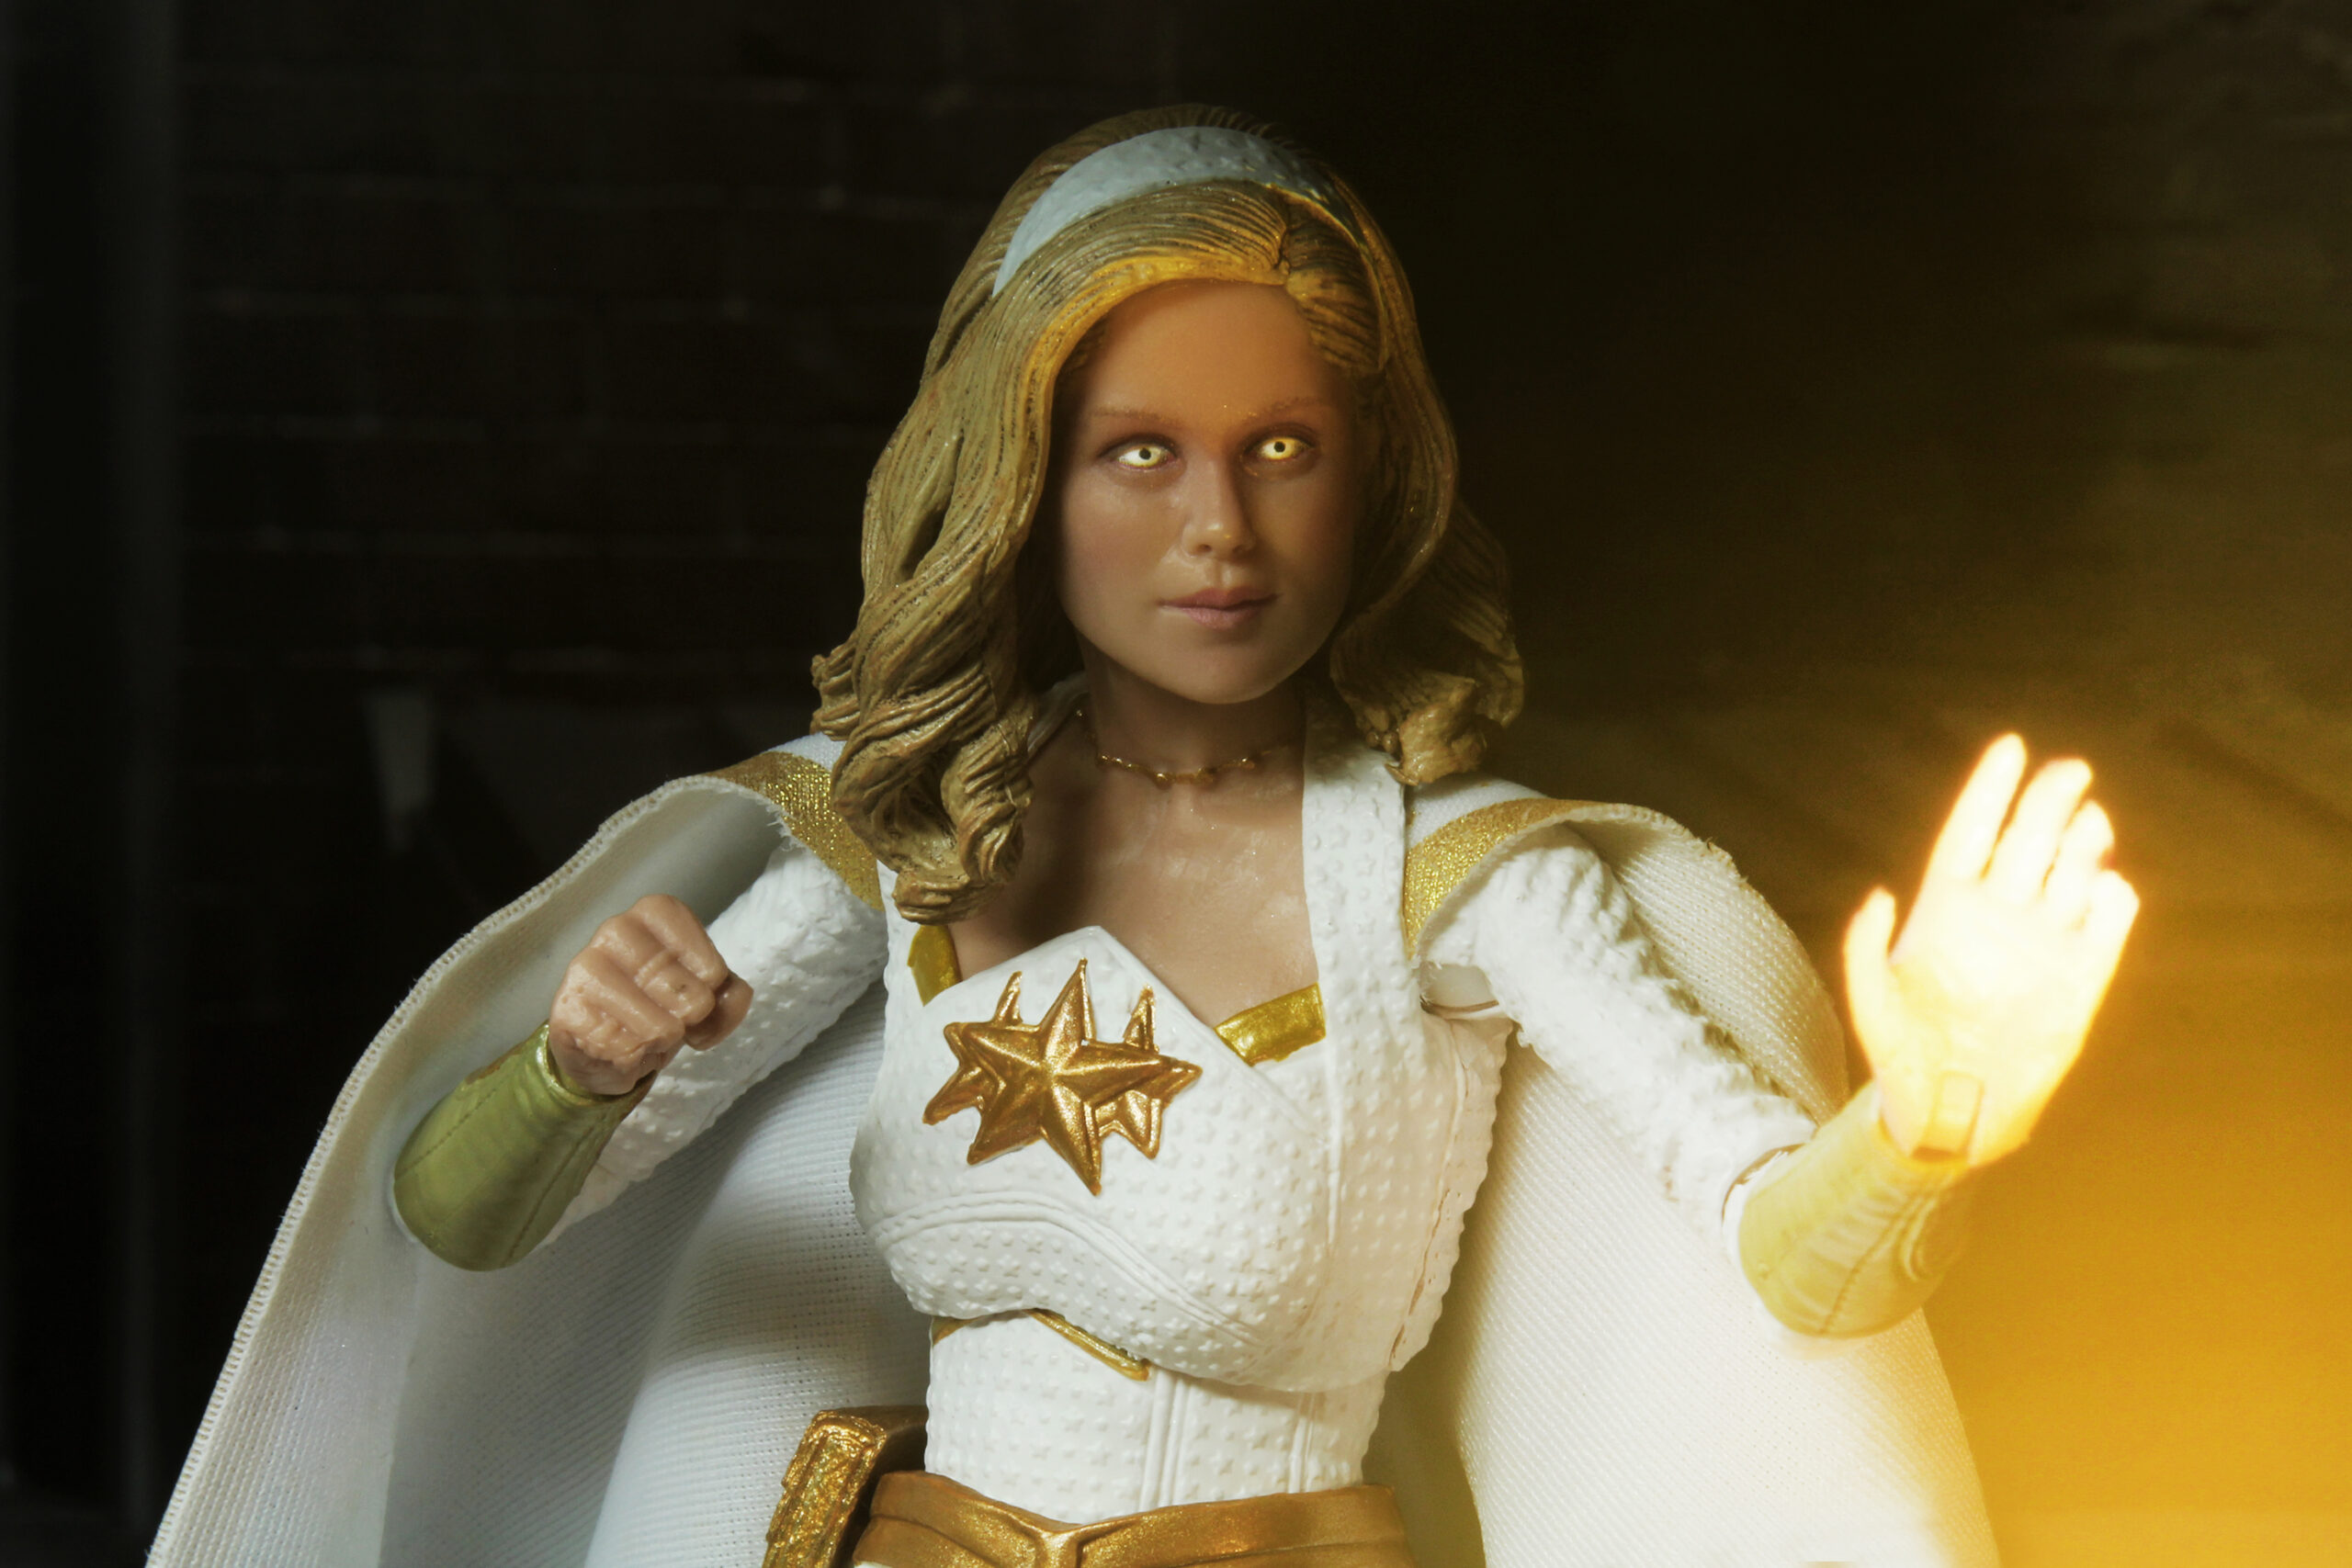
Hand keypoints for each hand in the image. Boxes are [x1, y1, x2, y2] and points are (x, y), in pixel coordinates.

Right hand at [546, 895, 753, 1095]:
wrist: (605, 1045)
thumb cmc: (659, 1005)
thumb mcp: (707, 995)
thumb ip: (730, 995)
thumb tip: (716, 1002)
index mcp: (656, 915)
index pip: (711, 967)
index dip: (710, 994)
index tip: (696, 989)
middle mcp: (617, 930)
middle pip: (688, 997)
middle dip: (687, 1021)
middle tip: (668, 1017)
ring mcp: (586, 966)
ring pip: (658, 1028)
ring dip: (659, 1042)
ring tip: (642, 1032)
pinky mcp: (565, 1009)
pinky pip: (622, 1050)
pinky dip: (630, 1058)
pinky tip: (616, 1045)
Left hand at [1844, 735, 2138, 1164]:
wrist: (1953, 1116)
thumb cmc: (1900, 1058)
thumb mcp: (1871, 1007)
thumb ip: (1865, 951)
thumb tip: (1877, 894)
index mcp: (1943, 910)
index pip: (1970, 832)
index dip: (1989, 789)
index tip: (2010, 746)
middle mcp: (1996, 916)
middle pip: (2027, 840)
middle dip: (2047, 801)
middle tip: (2070, 771)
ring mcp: (2041, 943)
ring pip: (2072, 872)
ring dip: (2083, 843)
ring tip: (2088, 823)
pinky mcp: (2082, 979)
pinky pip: (2108, 926)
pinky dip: (2115, 902)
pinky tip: (2110, 886)